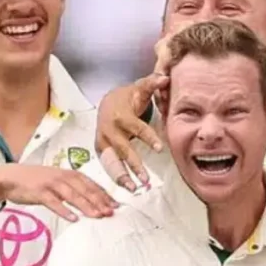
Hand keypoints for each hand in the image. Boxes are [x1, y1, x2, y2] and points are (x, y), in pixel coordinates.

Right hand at [0, 164, 117, 221]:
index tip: (117, 206)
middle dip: (100, 201)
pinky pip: (53, 202)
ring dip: (86, 206)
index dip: (105, 195)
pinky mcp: (39, 192)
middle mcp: (63, 177)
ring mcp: (51, 184)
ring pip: (72, 195)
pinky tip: (73, 219)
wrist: (10, 178)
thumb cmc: (38, 181)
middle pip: (85, 190)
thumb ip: (75, 189)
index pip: (92, 185)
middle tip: (111, 213)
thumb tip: (94, 202)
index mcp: (70, 174)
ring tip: (98, 216)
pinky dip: (64, 210)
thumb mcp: (58, 181)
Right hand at [94, 74, 168, 191]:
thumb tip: (165, 77)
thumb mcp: (139, 89)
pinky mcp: (101, 150)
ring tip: (133, 188)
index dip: (148, 138)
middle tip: (146, 179)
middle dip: (134, 165)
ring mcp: (103, 142)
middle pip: (123, 150)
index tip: (160, 149)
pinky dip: (116, 177)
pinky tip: (128, 188)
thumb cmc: (128, 99)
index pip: (137, 128)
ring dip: (122, 176)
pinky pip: (108, 166)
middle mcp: (110, 131)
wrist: (107, 104)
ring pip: (111, 161)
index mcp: (121, 116)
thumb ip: (152, 84)